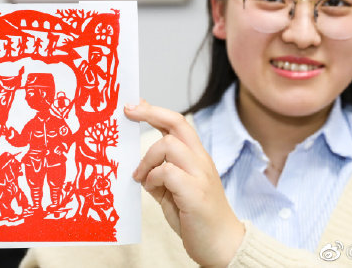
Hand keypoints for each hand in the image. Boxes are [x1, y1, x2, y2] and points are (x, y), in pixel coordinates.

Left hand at [125, 101, 244, 267]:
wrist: (223, 246)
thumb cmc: (196, 218)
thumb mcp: (174, 191)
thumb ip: (161, 175)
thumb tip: (140, 166)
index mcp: (197, 158)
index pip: (177, 124)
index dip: (155, 111)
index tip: (134, 105)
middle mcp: (201, 161)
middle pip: (177, 123)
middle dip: (150, 113)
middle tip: (128, 111)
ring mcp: (200, 175)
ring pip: (169, 144)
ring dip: (147, 159)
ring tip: (141, 178)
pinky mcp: (195, 192)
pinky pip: (167, 171)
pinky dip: (153, 178)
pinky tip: (152, 190)